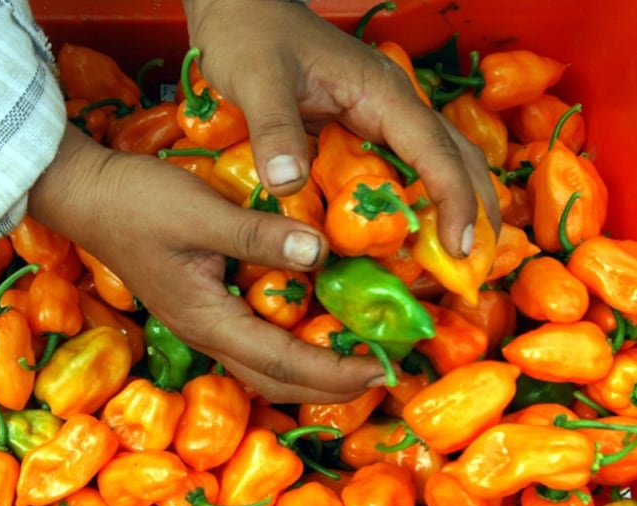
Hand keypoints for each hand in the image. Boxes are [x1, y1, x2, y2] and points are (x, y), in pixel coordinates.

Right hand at [29, 125, 387, 403]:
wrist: (86, 195)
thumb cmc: (137, 202)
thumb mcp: (201, 211)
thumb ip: (259, 235)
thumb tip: (321, 253)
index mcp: (206, 318)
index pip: (281, 363)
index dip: (333, 373)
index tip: (380, 371)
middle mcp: (205, 331)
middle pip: (274, 379)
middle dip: (328, 385)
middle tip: (380, 373)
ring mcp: (200, 321)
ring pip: (262, 365)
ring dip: (310, 369)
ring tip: (356, 354)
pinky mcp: (199, 304)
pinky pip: (253, 341)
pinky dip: (290, 344)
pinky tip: (314, 321)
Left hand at [183, 0, 500, 250]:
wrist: (238, 9)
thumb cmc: (249, 35)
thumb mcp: (257, 80)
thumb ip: (274, 129)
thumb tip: (288, 186)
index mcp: (381, 94)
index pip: (436, 153)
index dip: (455, 203)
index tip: (459, 251)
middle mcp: (391, 106)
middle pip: (455, 160)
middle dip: (474, 212)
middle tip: (473, 270)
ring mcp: (378, 116)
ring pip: (434, 164)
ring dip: (451, 209)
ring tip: (451, 264)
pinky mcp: (357, 127)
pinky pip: (397, 169)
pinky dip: (411, 203)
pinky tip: (402, 237)